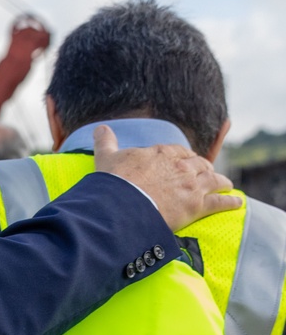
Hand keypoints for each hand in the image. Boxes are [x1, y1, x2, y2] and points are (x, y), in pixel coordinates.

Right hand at [93, 125, 241, 230]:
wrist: (122, 206)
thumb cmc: (114, 182)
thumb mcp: (106, 158)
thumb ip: (106, 142)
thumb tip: (100, 128)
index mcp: (162, 153)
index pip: (178, 152)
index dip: (182, 157)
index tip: (182, 161)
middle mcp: (181, 166)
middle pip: (199, 164)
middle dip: (203, 168)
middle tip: (205, 173)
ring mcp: (192, 185)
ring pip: (213, 180)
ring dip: (220, 182)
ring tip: (224, 185)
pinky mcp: (197, 206)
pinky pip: (219, 202)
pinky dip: (229, 202)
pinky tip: (235, 202)